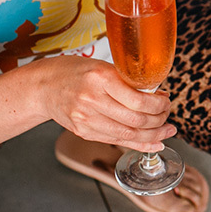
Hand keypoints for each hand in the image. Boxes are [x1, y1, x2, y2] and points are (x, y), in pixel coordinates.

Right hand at [38, 56, 177, 151]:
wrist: (43, 87)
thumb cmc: (75, 72)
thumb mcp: (103, 67)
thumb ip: (128, 82)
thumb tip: (158, 95)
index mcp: (100, 78)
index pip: (139, 100)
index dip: (159, 105)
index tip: (166, 101)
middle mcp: (92, 100)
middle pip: (136, 120)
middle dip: (159, 121)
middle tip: (167, 116)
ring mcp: (86, 119)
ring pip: (129, 134)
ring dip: (153, 135)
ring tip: (166, 132)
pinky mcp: (84, 132)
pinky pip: (117, 141)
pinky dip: (139, 144)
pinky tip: (153, 143)